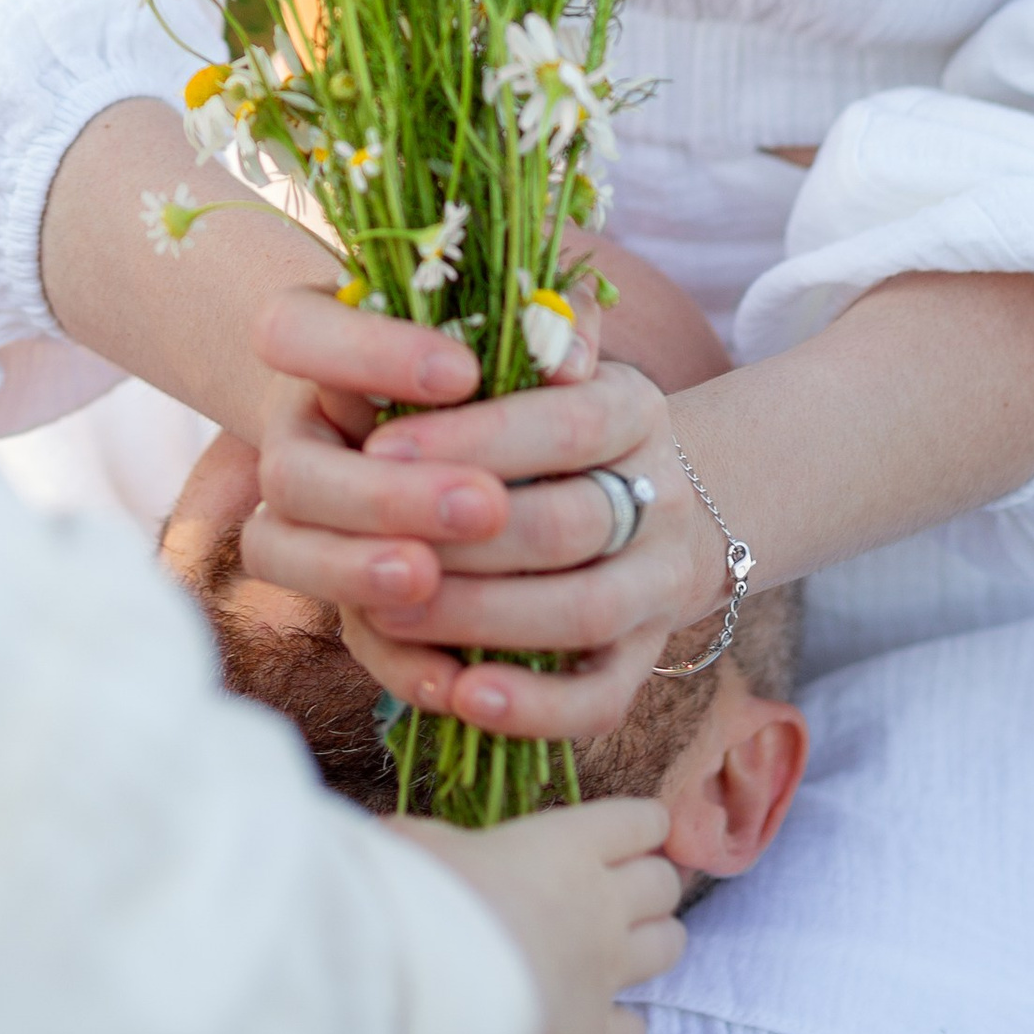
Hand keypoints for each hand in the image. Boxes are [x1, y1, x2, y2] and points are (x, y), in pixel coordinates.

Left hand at [243, 287, 730, 744]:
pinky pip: (601, 698)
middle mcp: (661, 496)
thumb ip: (533, 328)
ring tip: (391, 614)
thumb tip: (536, 326)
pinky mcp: (643, 657)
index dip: (475, 437)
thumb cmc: (560, 419)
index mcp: (635, 409)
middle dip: (463, 540)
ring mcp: (660, 585)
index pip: (565, 421)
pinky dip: (534, 707)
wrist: (655, 499)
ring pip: (584, 611)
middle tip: (371, 543)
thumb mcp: (556, 358)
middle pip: (568, 524)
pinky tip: (461, 697)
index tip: (382, 445)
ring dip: (482, 617)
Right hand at [398, 797, 683, 1033]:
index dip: (643, 825)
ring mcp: (605, 972)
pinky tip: (600, 1021)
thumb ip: (447, 842)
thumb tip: (435, 850)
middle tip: (626, 891)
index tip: (635, 832)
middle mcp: (602, 903)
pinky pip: (636, 1032)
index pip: (640, 821)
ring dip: (654, 942)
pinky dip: (624, 1026)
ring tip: (626, 948)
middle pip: (664, 884)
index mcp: (568, 845)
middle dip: (652, 884)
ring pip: (669, 947)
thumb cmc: (421, 895)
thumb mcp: (422, 841)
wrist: (426, 983)